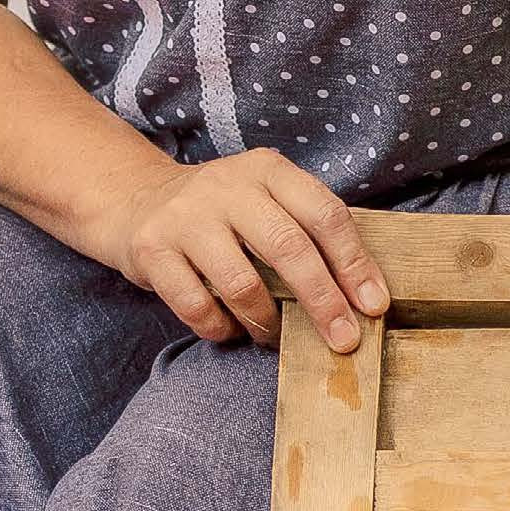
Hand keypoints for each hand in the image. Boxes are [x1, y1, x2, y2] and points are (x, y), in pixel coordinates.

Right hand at [93, 146, 388, 353]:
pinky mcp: (152, 248)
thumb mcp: (264, 199)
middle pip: (288, 247)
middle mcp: (227, 186)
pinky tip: (228, 328)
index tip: (374, 305)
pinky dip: (220, 328)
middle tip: (344, 340)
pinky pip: (196, 305)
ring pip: (242, 283)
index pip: (324, 214)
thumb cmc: (220, 213)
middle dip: (323, 301)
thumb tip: (362, 295)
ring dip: (266, 321)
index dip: (354, 263)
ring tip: (273, 335)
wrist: (136, 201)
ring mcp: (186, 216)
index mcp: (267, 170)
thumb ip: (305, 230)